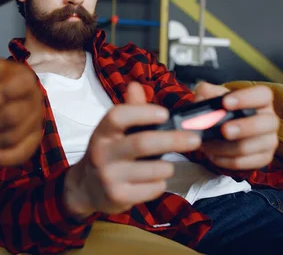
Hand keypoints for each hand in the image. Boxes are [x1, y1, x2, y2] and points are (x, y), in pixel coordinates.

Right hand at [63, 82, 201, 217]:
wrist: (86, 188)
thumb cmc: (108, 154)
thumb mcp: (113, 132)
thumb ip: (129, 110)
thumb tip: (136, 85)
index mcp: (102, 133)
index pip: (117, 116)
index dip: (142, 112)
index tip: (165, 113)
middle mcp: (102, 153)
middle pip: (142, 143)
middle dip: (173, 140)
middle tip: (195, 139)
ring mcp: (109, 176)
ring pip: (155, 169)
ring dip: (168, 166)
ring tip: (163, 165)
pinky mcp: (119, 196)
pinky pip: (154, 188)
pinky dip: (160, 183)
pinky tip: (151, 180)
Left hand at [195, 82, 278, 169]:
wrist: (220, 131)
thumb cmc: (220, 111)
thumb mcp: (212, 97)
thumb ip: (206, 93)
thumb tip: (201, 99)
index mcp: (260, 100)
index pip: (263, 95)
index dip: (246, 98)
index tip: (225, 103)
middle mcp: (269, 120)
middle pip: (266, 123)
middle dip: (243, 127)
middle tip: (224, 130)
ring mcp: (269, 140)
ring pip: (253, 146)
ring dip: (227, 147)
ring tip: (207, 145)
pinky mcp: (263, 157)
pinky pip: (247, 162)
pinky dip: (227, 160)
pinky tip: (214, 156)